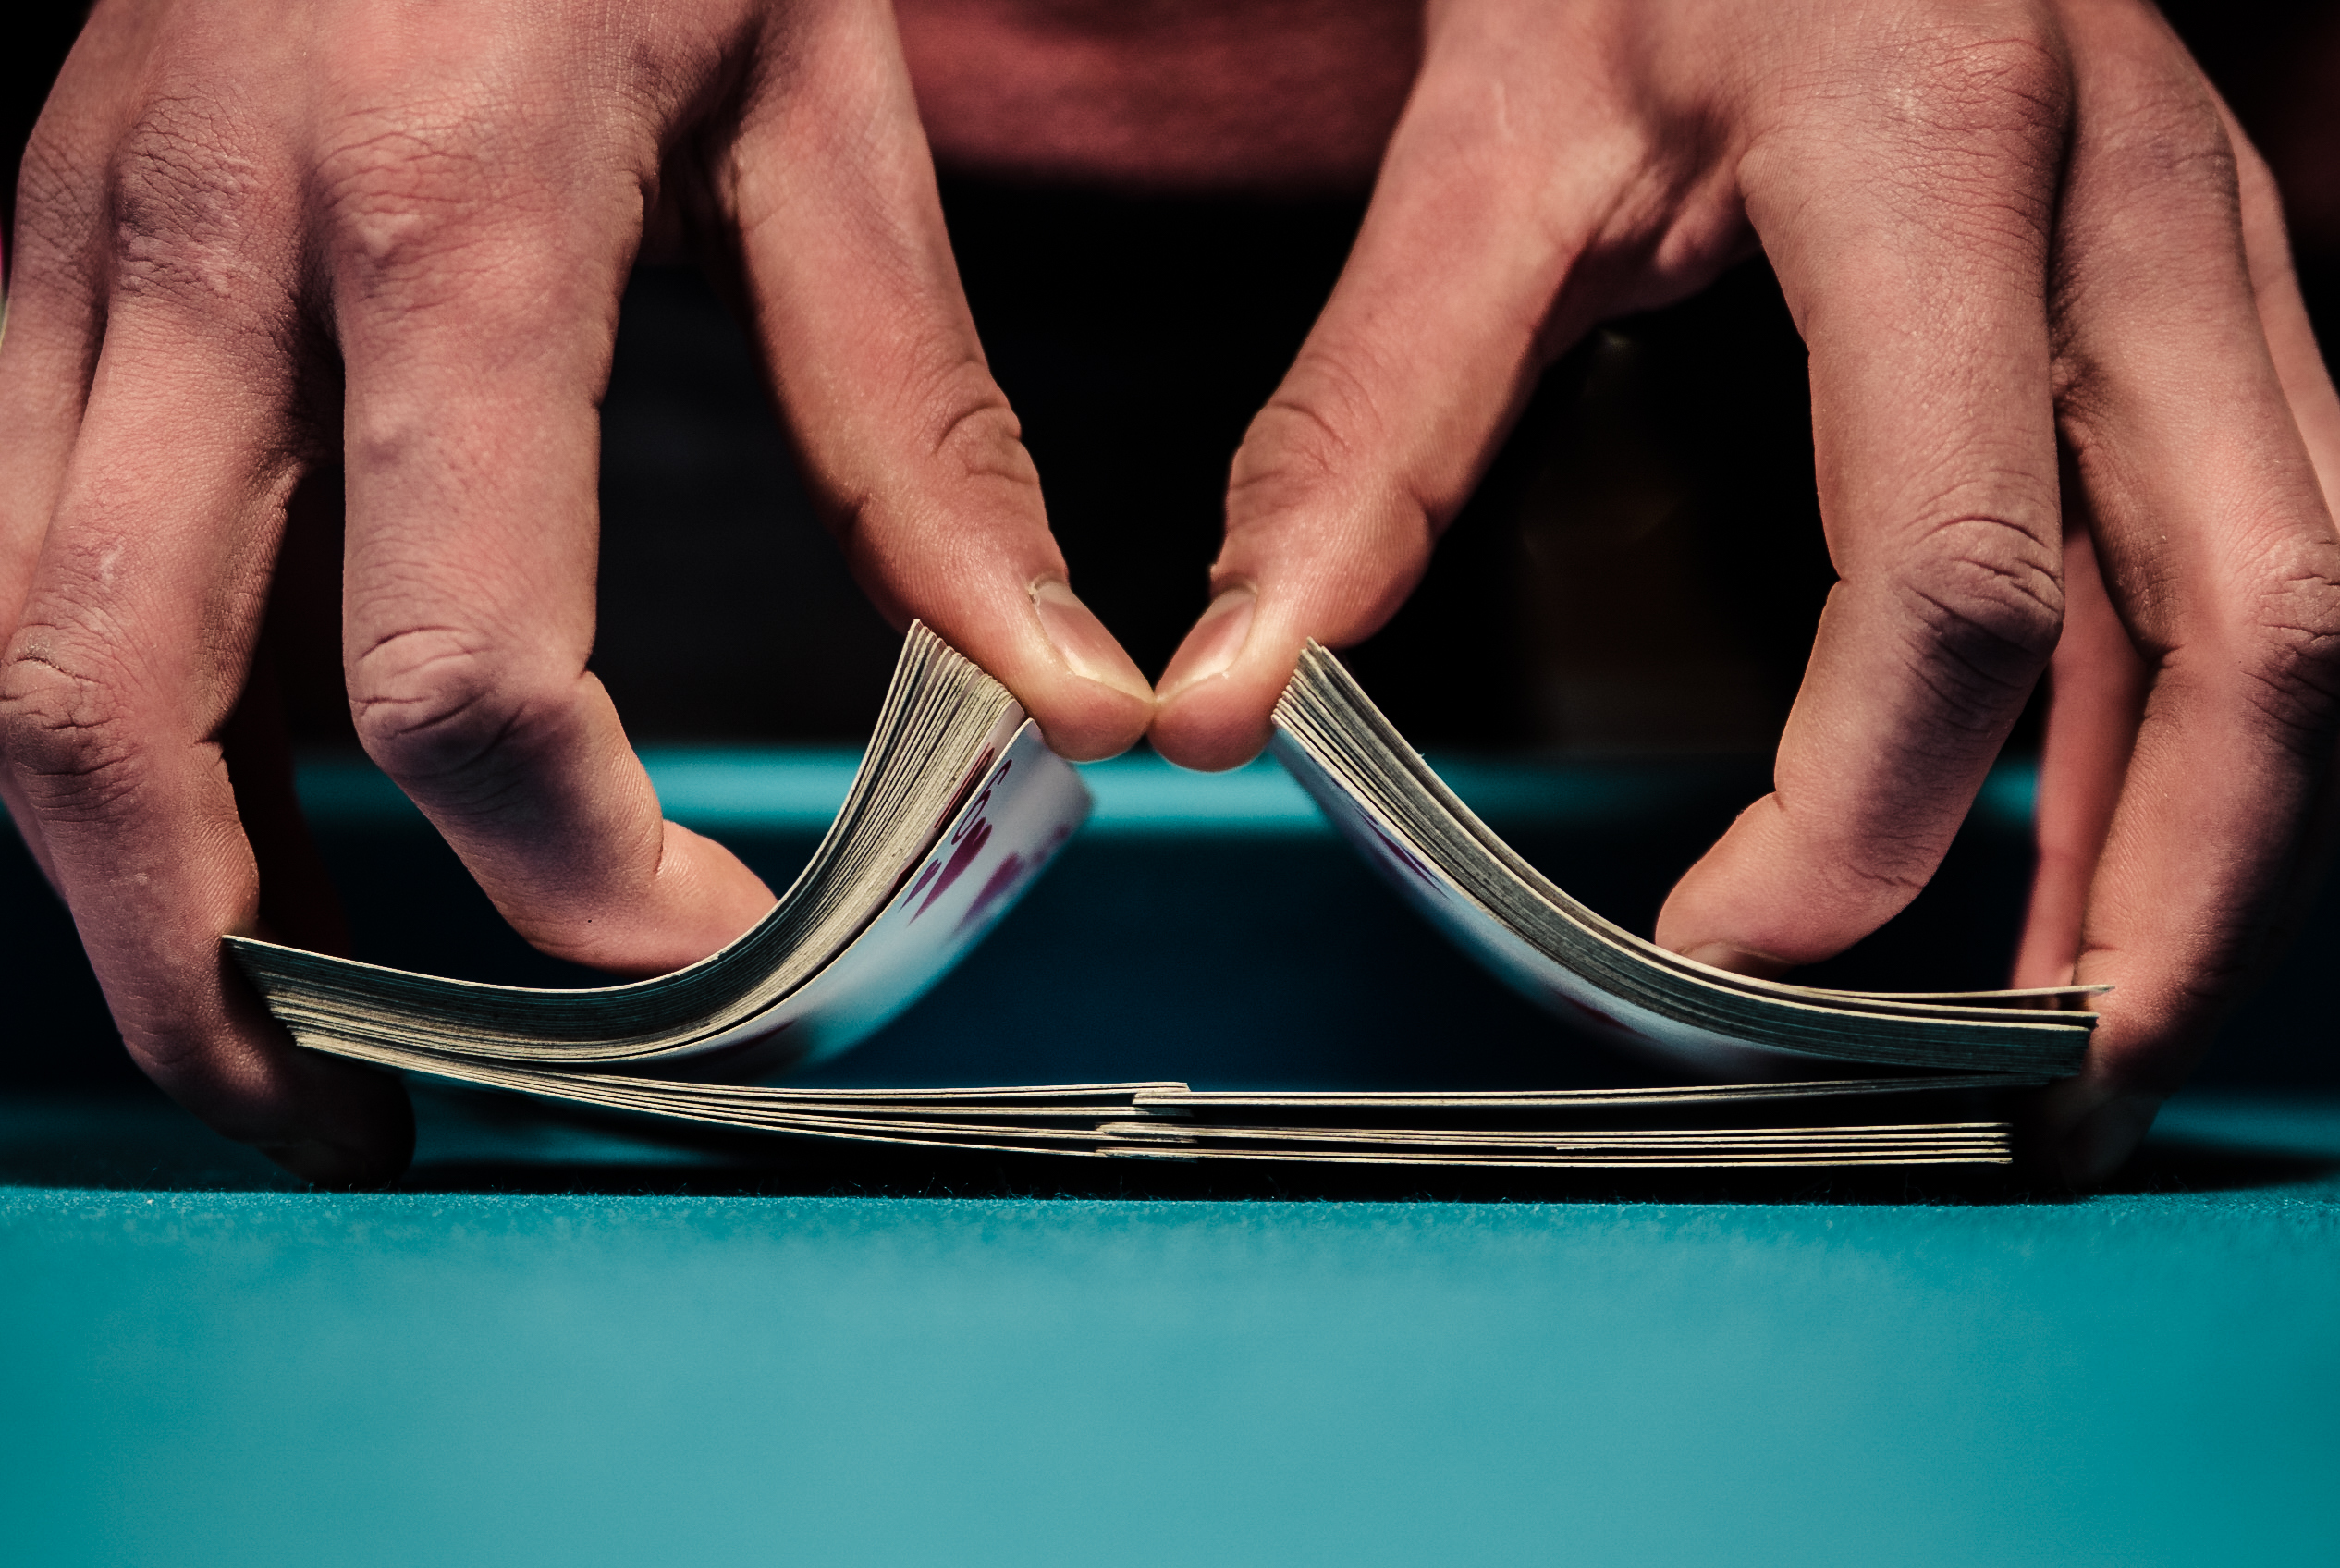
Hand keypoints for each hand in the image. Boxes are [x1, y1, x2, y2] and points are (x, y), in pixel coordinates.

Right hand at [0, 0, 1153, 1181]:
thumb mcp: (823, 113)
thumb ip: (922, 432)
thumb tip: (1055, 699)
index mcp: (447, 218)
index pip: (464, 667)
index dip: (576, 881)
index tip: (701, 965)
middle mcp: (205, 251)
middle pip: (114, 708)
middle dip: (221, 966)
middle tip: (355, 1118)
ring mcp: (75, 251)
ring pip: (10, 654)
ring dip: (123, 880)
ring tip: (275, 1021)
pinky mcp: (40, 256)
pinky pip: (10, 551)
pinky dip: (100, 730)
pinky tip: (221, 810)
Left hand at [1145, 0, 2339, 1178]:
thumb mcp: (1487, 151)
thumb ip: (1367, 429)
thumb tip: (1230, 691)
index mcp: (1937, 163)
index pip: (1959, 571)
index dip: (1863, 811)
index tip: (1726, 951)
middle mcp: (2139, 213)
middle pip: (2256, 628)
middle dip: (2167, 902)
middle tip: (2044, 1100)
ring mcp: (2216, 254)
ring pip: (2306, 611)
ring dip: (2216, 849)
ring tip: (2081, 1028)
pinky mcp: (2216, 296)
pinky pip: (2268, 552)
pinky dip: (2200, 739)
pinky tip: (2093, 852)